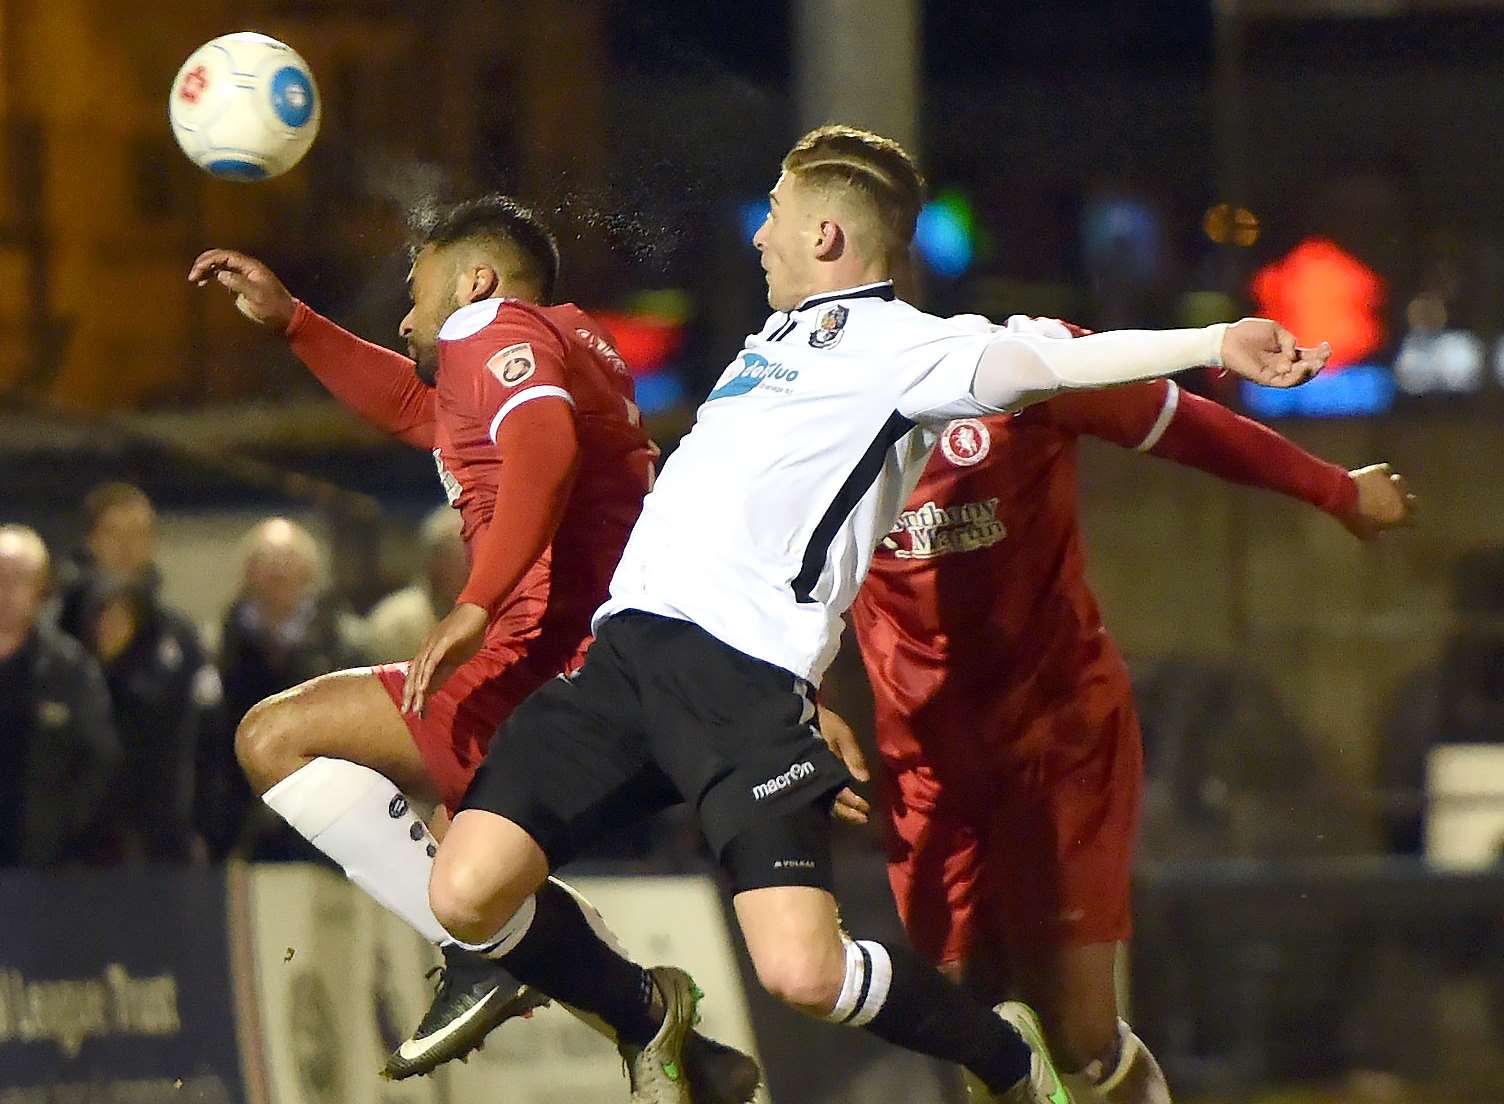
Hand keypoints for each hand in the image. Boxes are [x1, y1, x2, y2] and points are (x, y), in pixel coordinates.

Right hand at [188, 248, 296, 331]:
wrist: (286, 318)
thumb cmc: (274, 308)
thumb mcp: (257, 296)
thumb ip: (239, 284)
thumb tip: (220, 274)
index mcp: (251, 267)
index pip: (226, 256)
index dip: (209, 261)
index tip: (197, 271)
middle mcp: (247, 268)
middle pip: (222, 257)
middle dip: (205, 263)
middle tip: (193, 275)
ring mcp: (245, 275)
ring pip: (221, 265)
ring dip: (207, 269)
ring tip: (195, 279)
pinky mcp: (243, 284)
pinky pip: (224, 274)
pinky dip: (213, 276)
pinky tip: (204, 283)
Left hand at [401, 602, 488, 714]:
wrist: (476, 610)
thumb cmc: (468, 631)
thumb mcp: (456, 654)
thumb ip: (446, 666)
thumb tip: (439, 680)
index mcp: (429, 652)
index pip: (418, 675)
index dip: (414, 692)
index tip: (413, 709)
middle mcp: (426, 649)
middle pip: (414, 674)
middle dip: (410, 694)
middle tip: (406, 712)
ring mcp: (433, 645)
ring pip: (421, 671)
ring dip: (417, 689)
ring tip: (414, 706)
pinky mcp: (443, 642)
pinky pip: (432, 662)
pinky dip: (427, 675)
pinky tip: (424, 688)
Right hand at [818, 704, 870, 825]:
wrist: (803, 705)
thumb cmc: (824, 718)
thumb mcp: (841, 733)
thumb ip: (852, 756)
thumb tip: (863, 779)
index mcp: (824, 766)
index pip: (838, 793)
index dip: (851, 804)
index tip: (865, 813)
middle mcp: (816, 772)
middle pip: (831, 799)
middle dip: (847, 810)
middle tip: (863, 818)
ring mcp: (811, 770)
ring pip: (825, 795)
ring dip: (840, 805)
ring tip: (855, 813)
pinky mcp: (810, 765)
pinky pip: (820, 786)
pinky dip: (830, 795)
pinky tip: (838, 797)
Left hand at [1220, 318, 1328, 388]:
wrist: (1228, 338)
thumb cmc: (1249, 331)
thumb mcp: (1275, 330)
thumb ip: (1289, 340)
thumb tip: (1294, 355)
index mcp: (1286, 352)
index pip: (1307, 356)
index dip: (1319, 353)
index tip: (1326, 346)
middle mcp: (1282, 364)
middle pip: (1305, 368)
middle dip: (1318, 362)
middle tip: (1325, 355)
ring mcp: (1274, 373)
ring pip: (1297, 378)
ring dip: (1310, 372)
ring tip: (1316, 363)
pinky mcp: (1265, 379)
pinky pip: (1285, 382)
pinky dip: (1296, 377)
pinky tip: (1303, 368)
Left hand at [1340, 463, 1416, 539]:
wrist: (1343, 496)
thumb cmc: (1353, 518)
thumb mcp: (1363, 533)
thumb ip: (1375, 535)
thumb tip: (1378, 536)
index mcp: (1398, 515)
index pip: (1412, 521)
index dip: (1409, 522)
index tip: (1405, 523)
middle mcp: (1399, 498)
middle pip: (1412, 501)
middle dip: (1408, 503)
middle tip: (1399, 505)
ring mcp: (1389, 483)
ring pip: (1400, 482)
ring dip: (1396, 485)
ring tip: (1389, 487)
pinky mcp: (1379, 471)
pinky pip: (1385, 470)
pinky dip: (1382, 473)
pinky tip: (1377, 475)